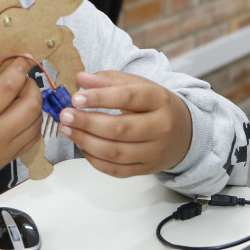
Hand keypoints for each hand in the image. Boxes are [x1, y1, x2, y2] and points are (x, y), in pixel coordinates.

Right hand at [0, 52, 42, 198]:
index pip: (8, 88)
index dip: (19, 68)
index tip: (23, 58)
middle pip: (30, 106)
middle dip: (31, 85)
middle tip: (22, 76)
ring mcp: (1, 151)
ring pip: (35, 124)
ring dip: (34, 104)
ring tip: (22, 94)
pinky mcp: (4, 161)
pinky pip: (31, 141)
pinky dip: (33, 124)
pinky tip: (21, 115)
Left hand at [58, 70, 191, 177]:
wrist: (184, 133)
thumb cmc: (155, 106)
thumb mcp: (138, 85)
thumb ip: (109, 80)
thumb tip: (80, 79)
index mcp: (159, 99)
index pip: (127, 98)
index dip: (99, 98)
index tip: (76, 98)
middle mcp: (160, 127)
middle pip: (120, 128)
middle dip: (87, 123)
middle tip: (65, 115)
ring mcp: (154, 152)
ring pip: (116, 152)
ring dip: (86, 142)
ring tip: (67, 130)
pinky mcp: (146, 169)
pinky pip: (116, 170)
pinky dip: (95, 160)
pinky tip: (82, 145)